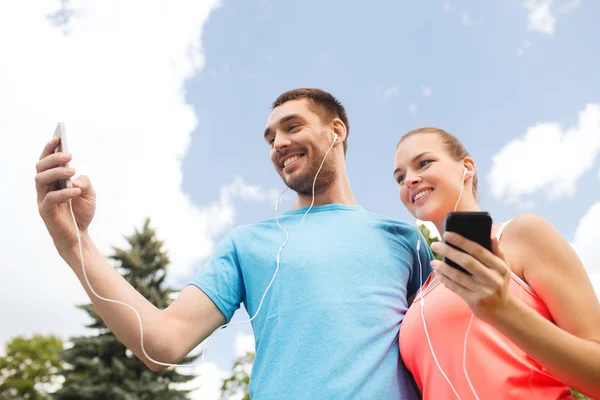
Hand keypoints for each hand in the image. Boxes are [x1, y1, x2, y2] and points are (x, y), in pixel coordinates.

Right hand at [35, 137, 95, 253]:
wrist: (79, 234)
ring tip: (72, 170)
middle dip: (53, 158)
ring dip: (56, 172)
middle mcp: (45, 187)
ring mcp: (43, 199)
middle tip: (69, 155)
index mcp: (53, 180)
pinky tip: (75, 191)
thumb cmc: (81, 212)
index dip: (50, 148)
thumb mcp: (89, 193)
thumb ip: (85, 182)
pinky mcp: (45, 211)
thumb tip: (76, 178)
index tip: (58, 137)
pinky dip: (63, 192)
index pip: (46, 161)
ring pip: (41, 179)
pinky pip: (49, 198)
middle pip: (40, 167)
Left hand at [429, 232, 514, 321]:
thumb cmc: (499, 284)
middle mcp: (492, 278)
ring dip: (443, 267)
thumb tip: (491, 237)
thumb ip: (498, 252)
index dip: (461, 241)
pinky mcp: (474, 300)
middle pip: (467, 262)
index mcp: (499, 267)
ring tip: (433, 261)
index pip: (478, 250)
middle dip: (448, 251)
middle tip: (435, 245)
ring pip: (458, 276)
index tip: (447, 234)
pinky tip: (438, 273)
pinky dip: (444, 279)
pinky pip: (455, 287)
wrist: (503, 311)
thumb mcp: (503, 268)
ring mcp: (483, 291)